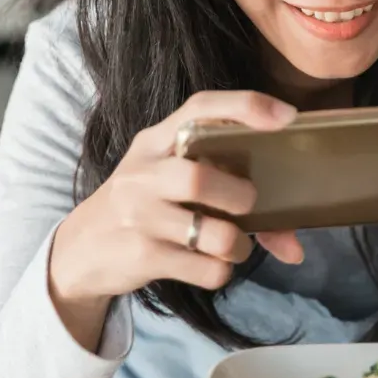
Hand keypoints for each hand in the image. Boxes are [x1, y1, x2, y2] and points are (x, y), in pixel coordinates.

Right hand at [49, 91, 305, 320]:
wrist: (81, 249)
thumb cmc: (145, 207)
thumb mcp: (170, 185)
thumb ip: (227, 197)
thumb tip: (295, 248)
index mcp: (155, 141)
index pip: (199, 108)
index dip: (245, 107)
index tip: (287, 117)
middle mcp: (143, 172)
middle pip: (199, 178)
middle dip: (239, 197)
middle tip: (248, 205)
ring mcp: (138, 215)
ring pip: (210, 232)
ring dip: (237, 244)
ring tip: (234, 244)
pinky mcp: (142, 255)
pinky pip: (205, 268)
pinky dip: (221, 270)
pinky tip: (210, 264)